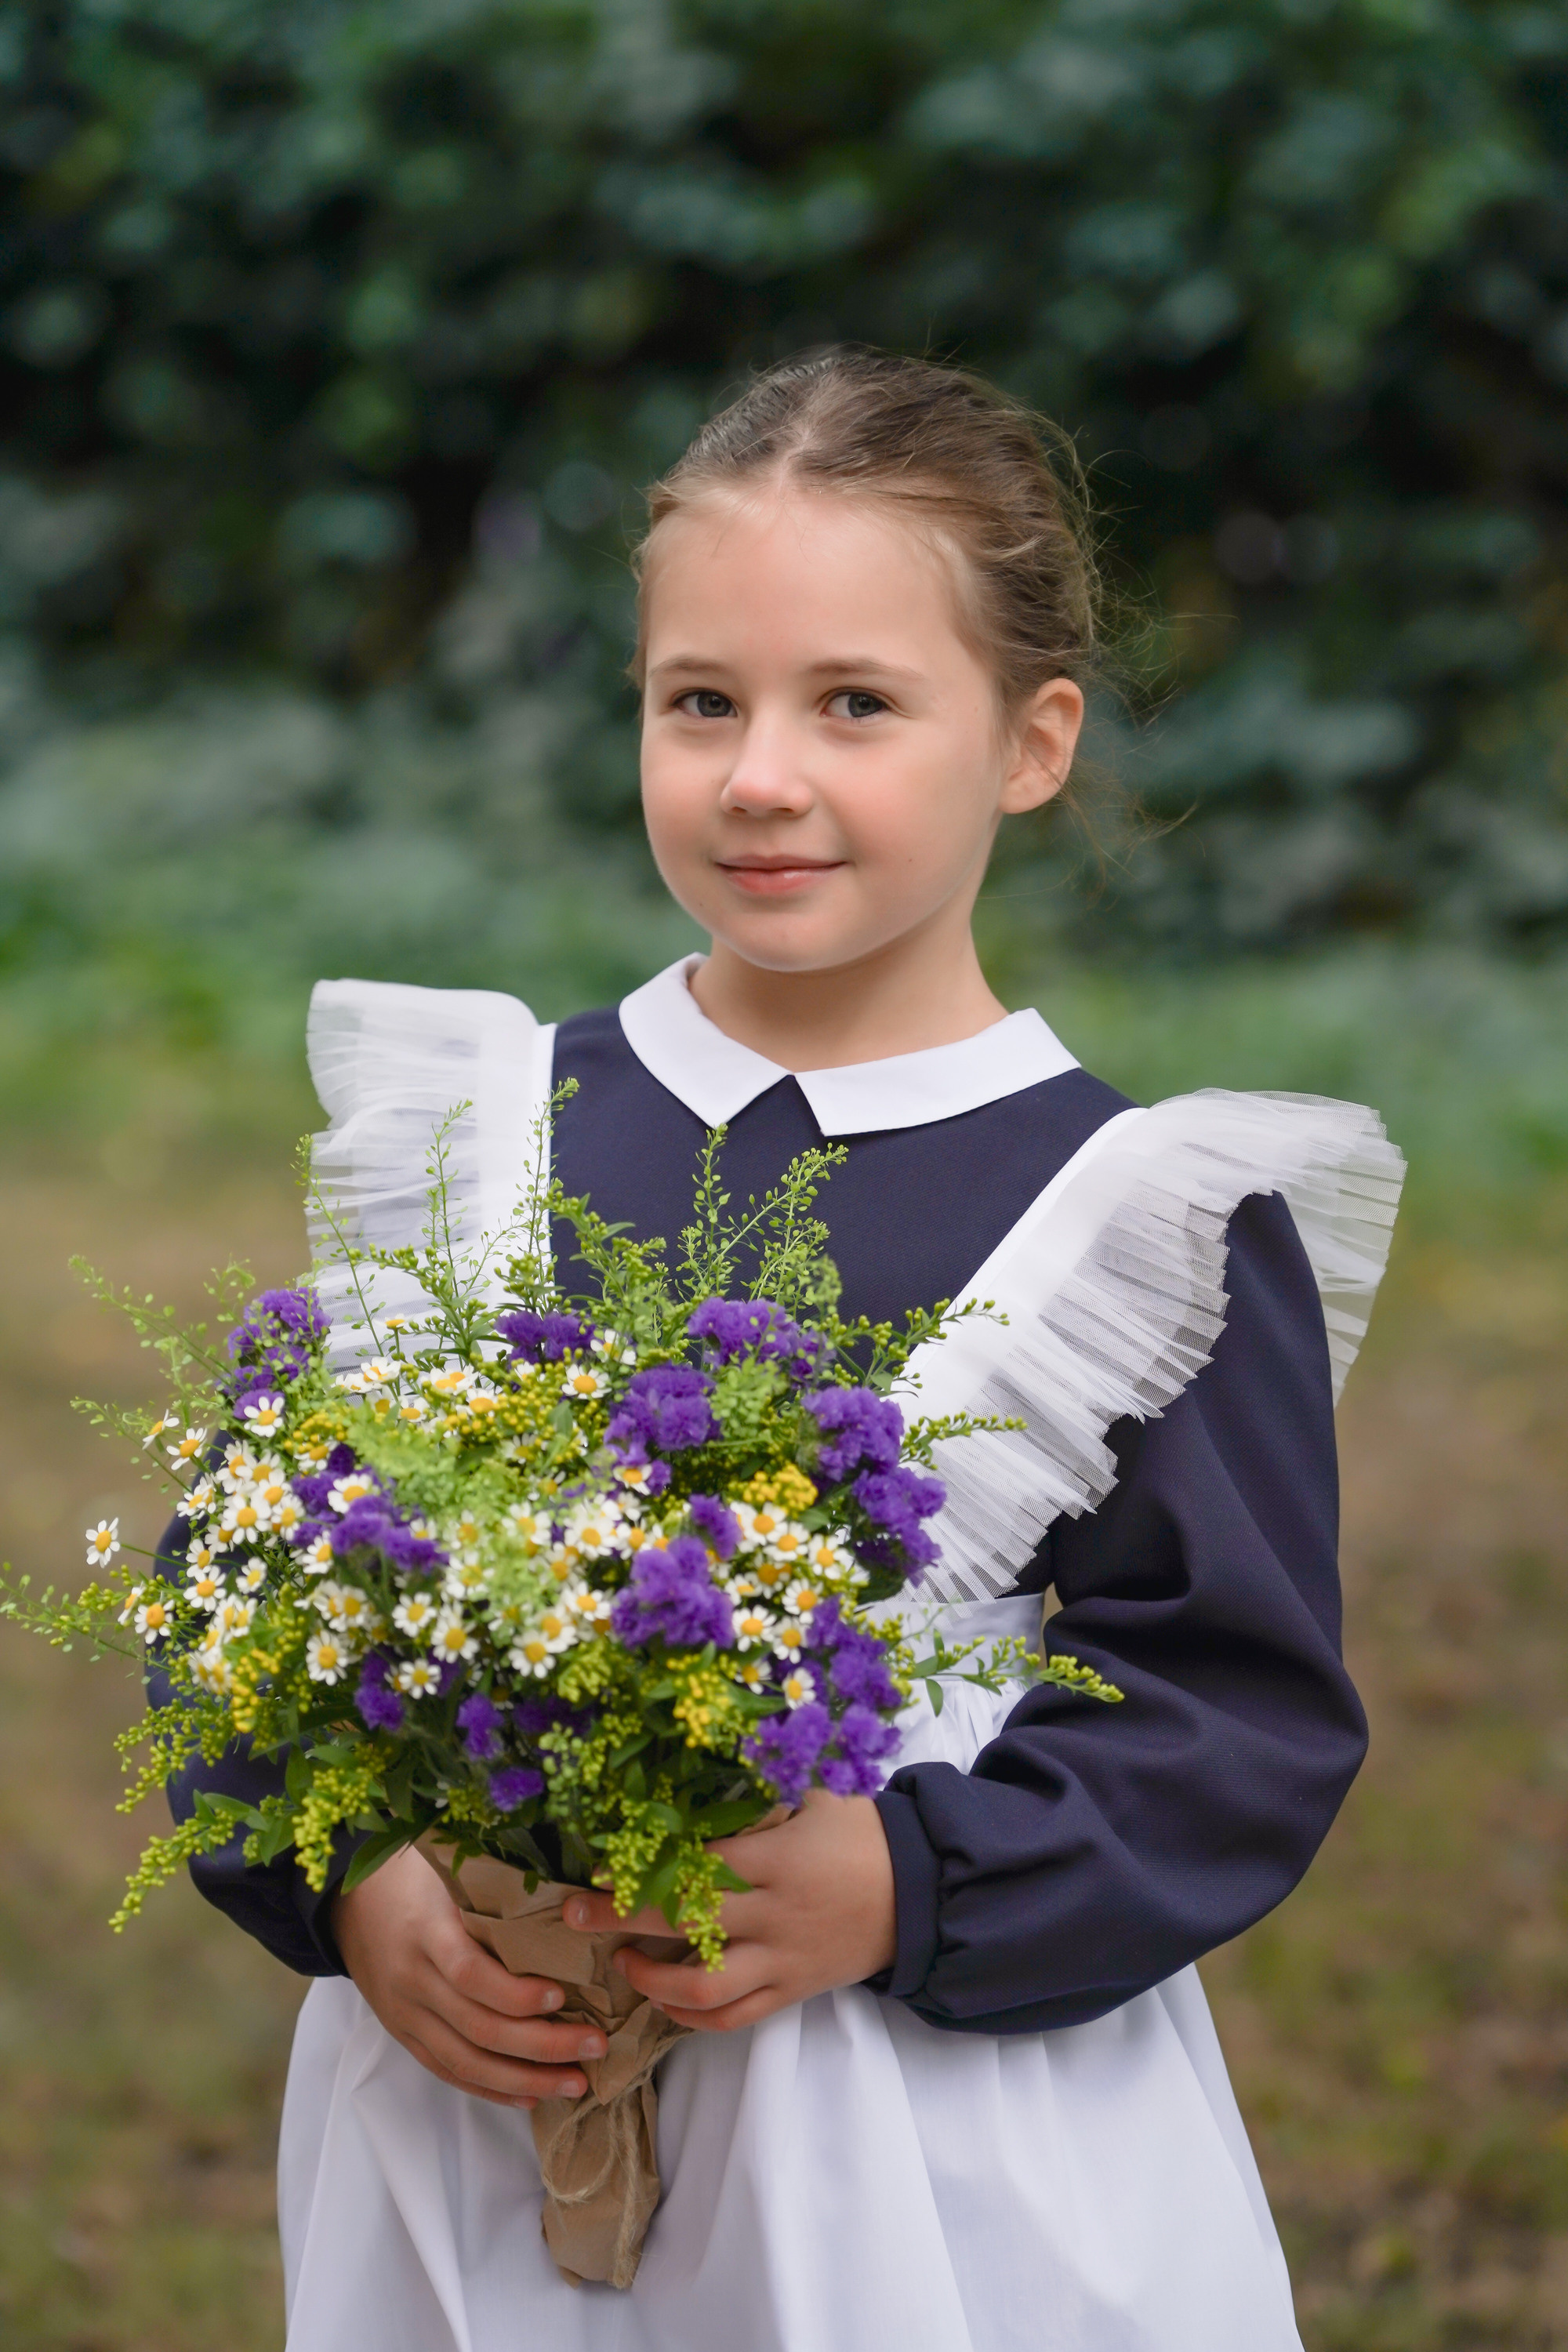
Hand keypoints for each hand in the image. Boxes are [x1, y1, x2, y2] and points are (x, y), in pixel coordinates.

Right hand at [330, 1844, 603, 2108]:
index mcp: (427, 1931)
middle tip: (595, 2045)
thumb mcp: (450, 1875)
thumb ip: (496, 1895)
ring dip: (524, 2079)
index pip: (470, 1972)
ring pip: (465, 2061)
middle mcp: (413, 1979)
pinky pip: (447, 2071)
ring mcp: (405, 2014)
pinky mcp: (404, 2035)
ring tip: (576, 2082)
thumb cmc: (417, 1880)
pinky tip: (529, 2097)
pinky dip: (490, 2089)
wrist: (352, 1905)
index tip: (562, 1995)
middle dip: (542, 2045)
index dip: (516, 1992)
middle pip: (478, 2027)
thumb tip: (572, 1905)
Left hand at [562, 1791, 896, 2033]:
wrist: (921, 1893)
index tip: (596, 1868)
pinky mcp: (791, 1992)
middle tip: (574, 1913)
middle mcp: (773, 1916)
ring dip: (651, 1981)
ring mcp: (781, 1961)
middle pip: (684, 1925)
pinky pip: (733, 2019)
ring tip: (622, 1961)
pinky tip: (663, 2000)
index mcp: (776, 1860)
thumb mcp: (815, 1795)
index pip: (695, 1867)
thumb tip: (703, 1753)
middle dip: (620, 1919)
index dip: (642, 1871)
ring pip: (704, 1989)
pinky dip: (691, 2017)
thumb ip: (761, 1786)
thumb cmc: (861, 1835)